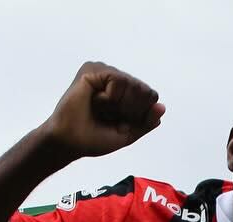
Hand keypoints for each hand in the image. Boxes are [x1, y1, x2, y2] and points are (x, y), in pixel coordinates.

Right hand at [39, 61, 164, 159]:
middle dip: (130, 110)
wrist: (70, 141)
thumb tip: (162, 107)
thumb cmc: (94, 139)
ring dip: (118, 105)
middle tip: (107, 117)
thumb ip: (146, 121)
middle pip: (144, 90)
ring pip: (133, 84)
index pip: (151, 97)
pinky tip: (95, 100)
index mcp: (126, 93)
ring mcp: (104, 72)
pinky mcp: (93, 69)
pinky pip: (118, 80)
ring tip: (99, 109)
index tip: (119, 123)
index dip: (139, 115)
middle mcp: (116, 80)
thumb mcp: (128, 134)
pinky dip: (109, 98)